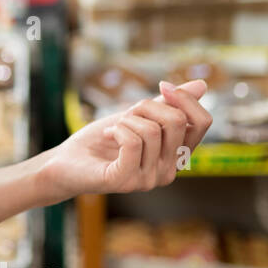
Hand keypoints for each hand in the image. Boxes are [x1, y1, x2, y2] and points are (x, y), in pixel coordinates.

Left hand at [41, 79, 212, 199]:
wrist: (65, 163)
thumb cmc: (100, 140)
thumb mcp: (136, 116)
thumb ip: (166, 104)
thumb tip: (202, 85)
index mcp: (175, 156)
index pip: (202, 122)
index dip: (185, 98)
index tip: (163, 86)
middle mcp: (169, 172)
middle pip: (178, 122)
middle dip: (148, 106)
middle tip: (125, 114)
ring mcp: (149, 180)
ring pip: (152, 130)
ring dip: (126, 120)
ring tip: (112, 129)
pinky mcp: (126, 181)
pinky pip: (132, 143)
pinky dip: (117, 130)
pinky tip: (107, 134)